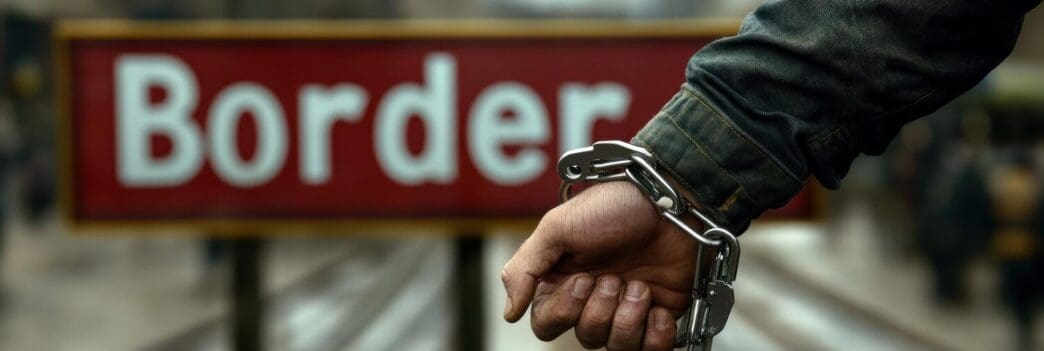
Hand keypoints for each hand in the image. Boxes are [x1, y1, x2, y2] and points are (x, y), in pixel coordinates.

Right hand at [501, 181, 700, 349]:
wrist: (672, 202)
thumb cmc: (617, 205)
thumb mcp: (557, 226)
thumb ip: (524, 268)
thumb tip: (509, 312)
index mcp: (564, 278)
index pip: (546, 322)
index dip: (563, 310)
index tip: (582, 280)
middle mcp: (594, 297)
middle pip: (583, 336)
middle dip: (600, 310)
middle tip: (615, 278)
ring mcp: (627, 307)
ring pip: (615, 347)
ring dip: (627, 319)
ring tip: (640, 288)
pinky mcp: (659, 314)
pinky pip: (650, 349)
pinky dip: (655, 335)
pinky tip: (658, 308)